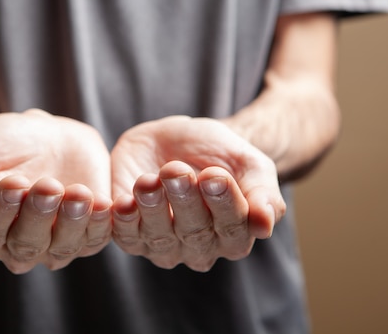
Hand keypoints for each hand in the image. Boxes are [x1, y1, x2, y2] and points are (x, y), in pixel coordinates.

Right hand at [0, 109, 111, 272]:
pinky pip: (96, 239)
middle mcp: (16, 248)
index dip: (0, 212)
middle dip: (38, 215)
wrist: (38, 134)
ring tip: (78, 192)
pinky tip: (104, 203)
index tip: (14, 183)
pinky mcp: (87, 233)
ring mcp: (54, 245)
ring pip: (62, 248)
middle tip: (48, 185)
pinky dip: (101, 224)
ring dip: (72, 222)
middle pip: (26, 245)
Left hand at [110, 116, 285, 270]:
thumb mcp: (250, 165)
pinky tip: (123, 201)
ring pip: (158, 236)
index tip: (215, 176)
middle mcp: (198, 248)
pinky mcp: (129, 233)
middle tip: (177, 170)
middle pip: (194, 233)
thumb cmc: (220, 154)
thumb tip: (264, 226)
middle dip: (185, 200)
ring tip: (149, 179)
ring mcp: (162, 244)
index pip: (232, 230)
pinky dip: (123, 220)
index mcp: (234, 237)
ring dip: (153, 207)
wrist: (180, 139)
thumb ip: (263, 195)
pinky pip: (125, 235)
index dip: (224, 204)